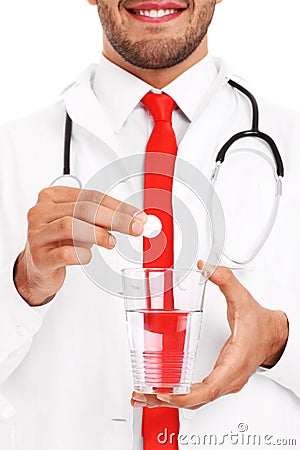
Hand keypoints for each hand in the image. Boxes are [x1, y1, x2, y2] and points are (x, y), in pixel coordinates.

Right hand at [14, 186, 145, 305]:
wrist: (37, 268)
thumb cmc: (60, 241)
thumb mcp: (80, 224)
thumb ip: (102, 219)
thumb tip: (133, 220)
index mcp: (52, 197)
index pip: (91, 196)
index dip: (118, 206)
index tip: (137, 216)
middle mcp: (41, 212)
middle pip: (84, 209)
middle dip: (115, 218)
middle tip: (135, 228)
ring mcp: (37, 234)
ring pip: (71, 226)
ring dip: (98, 234)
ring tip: (111, 242)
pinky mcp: (39, 257)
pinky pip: (64, 253)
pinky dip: (82, 254)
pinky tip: (88, 256)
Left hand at [131, 261, 288, 409]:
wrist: (276, 336)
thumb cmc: (262, 325)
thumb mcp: (243, 300)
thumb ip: (225, 280)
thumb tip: (205, 266)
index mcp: (234, 363)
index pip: (209, 389)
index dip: (185, 395)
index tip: (165, 394)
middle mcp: (228, 379)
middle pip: (196, 400)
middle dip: (167, 399)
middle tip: (141, 394)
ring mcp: (224, 382)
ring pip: (195, 401)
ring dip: (168, 400)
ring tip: (143, 396)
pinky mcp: (220, 380)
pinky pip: (198, 395)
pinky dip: (178, 396)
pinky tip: (161, 392)